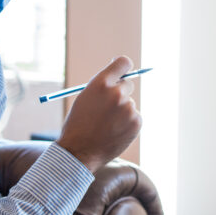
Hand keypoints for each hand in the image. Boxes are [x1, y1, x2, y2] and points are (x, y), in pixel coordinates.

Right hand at [57, 56, 142, 171]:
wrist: (79, 151)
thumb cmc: (78, 124)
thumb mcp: (85, 98)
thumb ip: (102, 86)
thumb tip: (119, 76)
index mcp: (101, 83)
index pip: (123, 63)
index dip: (123, 67)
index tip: (122, 72)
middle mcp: (117, 93)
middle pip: (128, 84)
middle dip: (120, 93)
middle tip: (108, 107)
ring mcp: (128, 108)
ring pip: (129, 104)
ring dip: (122, 111)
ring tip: (106, 124)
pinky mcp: (136, 122)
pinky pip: (135, 117)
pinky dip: (127, 123)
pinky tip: (114, 131)